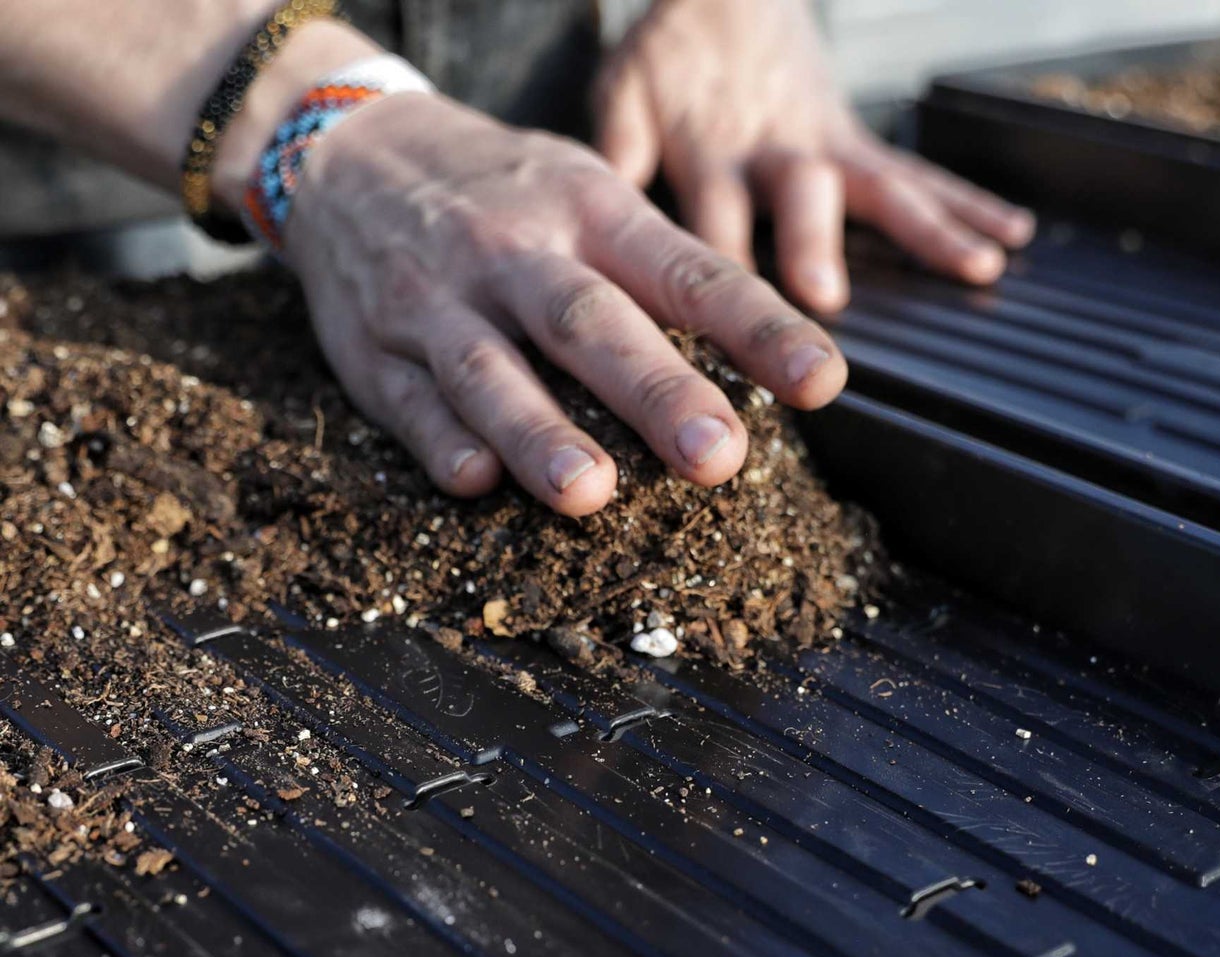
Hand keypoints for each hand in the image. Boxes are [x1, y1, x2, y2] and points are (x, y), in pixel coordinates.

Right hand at [273, 91, 847, 514]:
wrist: (349, 149)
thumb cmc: (503, 193)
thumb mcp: (587, 196)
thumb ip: (663, 271)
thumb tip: (766, 358)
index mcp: (585, 211)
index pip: (684, 270)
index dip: (755, 327)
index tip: (819, 380)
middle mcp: (513, 252)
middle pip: (588, 322)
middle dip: (654, 391)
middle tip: (718, 455)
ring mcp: (436, 301)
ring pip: (487, 369)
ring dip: (539, 432)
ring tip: (590, 493)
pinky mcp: (373, 352)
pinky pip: (406, 401)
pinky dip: (441, 441)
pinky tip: (476, 481)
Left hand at [594, 0, 1034, 312]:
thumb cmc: (668, 64)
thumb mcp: (623, 97)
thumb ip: (615, 154)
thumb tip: (600, 207)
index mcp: (708, 150)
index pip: (707, 216)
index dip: (710, 267)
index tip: (716, 326)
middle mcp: (775, 152)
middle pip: (798, 199)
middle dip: (812, 246)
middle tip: (827, 298)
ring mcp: (826, 147)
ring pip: (881, 188)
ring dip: (929, 230)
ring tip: (979, 267)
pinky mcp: (859, 143)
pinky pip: (920, 172)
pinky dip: (968, 201)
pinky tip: (1012, 234)